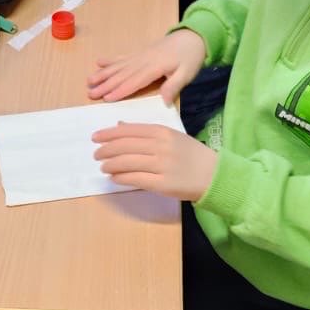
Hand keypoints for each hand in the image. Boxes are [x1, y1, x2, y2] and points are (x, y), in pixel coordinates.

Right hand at [87, 29, 206, 104]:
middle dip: (105, 84)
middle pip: (122, 74)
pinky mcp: (140, 52)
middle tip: (90, 93)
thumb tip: (164, 102)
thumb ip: (174, 86)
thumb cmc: (191, 57)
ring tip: (89, 80)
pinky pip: (123, 57)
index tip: (106, 98)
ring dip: (103, 73)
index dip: (120, 90)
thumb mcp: (187, 73)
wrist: (193, 36)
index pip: (135, 81)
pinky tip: (99, 62)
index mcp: (155, 67)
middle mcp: (143, 60)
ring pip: (118, 66)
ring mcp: (140, 55)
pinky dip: (110, 60)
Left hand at [93, 122, 217, 201]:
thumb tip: (120, 126)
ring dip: (111, 164)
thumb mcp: (171, 136)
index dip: (109, 134)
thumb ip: (146, 132)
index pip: (129, 130)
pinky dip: (121, 178)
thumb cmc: (191, 155)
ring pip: (127, 162)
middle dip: (106, 150)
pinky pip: (135, 179)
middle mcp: (161, 146)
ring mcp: (162, 165)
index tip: (96, 137)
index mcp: (163, 132)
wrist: (213, 175)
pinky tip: (114, 178)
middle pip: (125, 146)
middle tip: (96, 154)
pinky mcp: (162, 184)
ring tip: (103, 167)